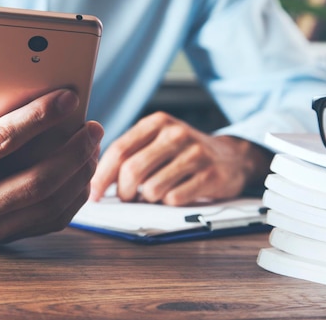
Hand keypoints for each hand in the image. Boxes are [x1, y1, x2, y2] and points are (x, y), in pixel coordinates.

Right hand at [0, 89, 103, 244]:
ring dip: (79, 174)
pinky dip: (72, 197)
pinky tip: (80, 173)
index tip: (68, 97)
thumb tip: (36, 92)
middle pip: (37, 181)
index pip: (3, 141)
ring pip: (48, 205)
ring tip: (91, 147)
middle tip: (93, 127)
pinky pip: (48, 222)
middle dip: (73, 151)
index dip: (40, 116)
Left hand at [89, 111, 271, 204]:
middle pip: (132, 170)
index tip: (94, 193)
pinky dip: (169, 202)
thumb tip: (96, 180)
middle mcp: (175, 134)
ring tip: (156, 192)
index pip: (119, 150)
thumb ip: (130, 152)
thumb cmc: (183, 152)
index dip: (102, 175)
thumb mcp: (157, 139)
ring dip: (148, 198)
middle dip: (123, 191)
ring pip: (151, 189)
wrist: (231, 157)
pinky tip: (176, 193)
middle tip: (126, 198)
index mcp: (156, 122)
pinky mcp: (210, 175)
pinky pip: (174, 199)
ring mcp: (195, 154)